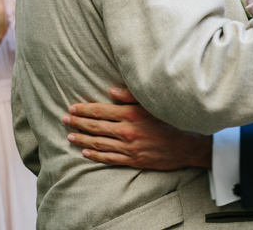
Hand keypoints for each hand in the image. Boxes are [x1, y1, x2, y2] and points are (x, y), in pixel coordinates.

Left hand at [62, 87, 211, 169]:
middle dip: (77, 123)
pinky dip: (95, 156)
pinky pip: (109, 158)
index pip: (100, 111)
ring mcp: (128, 147)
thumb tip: (110, 92)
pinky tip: (86, 154)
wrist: (187, 145)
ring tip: (69, 137)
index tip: (72, 107)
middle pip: (95, 127)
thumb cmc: (170, 120)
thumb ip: (130, 96)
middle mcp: (127, 131)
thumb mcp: (152, 103)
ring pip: (99, 144)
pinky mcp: (133, 160)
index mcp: (131, 114)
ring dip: (82, 140)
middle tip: (64, 119)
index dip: (84, 109)